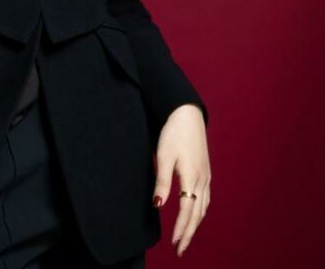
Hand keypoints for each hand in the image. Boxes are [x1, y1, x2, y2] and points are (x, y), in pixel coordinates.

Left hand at [151, 104, 210, 256]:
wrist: (187, 114)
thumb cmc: (173, 133)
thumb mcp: (164, 155)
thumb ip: (162, 182)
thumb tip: (158, 206)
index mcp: (191, 177)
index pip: (187, 211)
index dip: (181, 229)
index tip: (174, 244)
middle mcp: (202, 180)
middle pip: (197, 214)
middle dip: (189, 233)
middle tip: (180, 250)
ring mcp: (206, 176)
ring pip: (203, 207)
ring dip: (195, 224)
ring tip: (186, 237)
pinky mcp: (206, 171)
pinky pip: (206, 198)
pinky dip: (200, 211)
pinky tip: (196, 214)